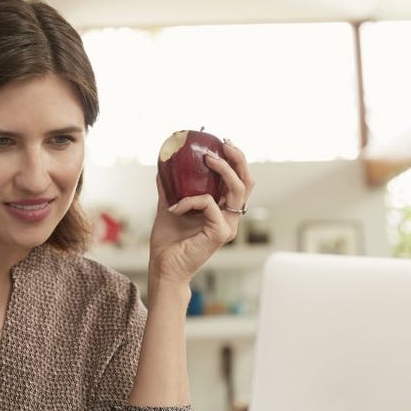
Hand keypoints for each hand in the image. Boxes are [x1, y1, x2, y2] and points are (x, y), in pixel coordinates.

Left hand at [149, 140, 254, 283]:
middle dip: (238, 158)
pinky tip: (175, 207)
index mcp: (223, 212)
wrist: (163, 266)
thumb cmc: (168, 243)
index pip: (239, 182)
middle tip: (224, 143)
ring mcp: (228, 226)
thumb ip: (170, 188)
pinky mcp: (220, 233)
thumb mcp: (169, 206)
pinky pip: (210, 203)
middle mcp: (230, 218)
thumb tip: (164, 166)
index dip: (236, 161)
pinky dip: (191, 199)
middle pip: (247, 182)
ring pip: (237, 189)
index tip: (223, 143)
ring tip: (207, 159)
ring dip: (223, 169)